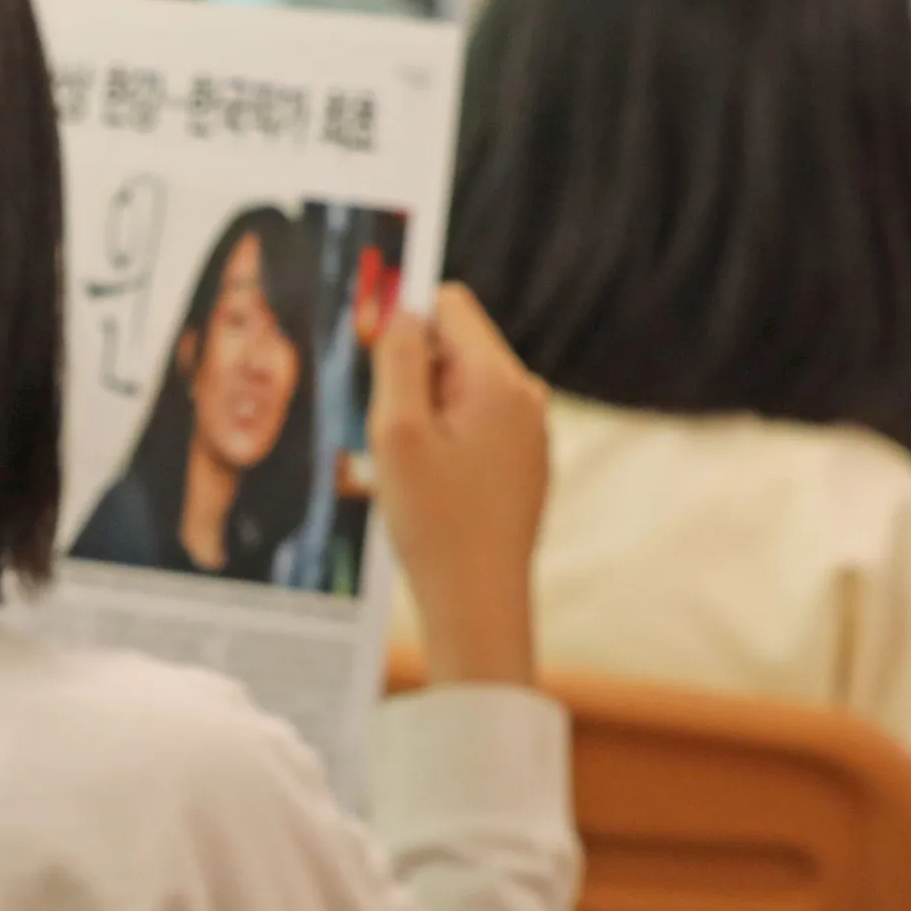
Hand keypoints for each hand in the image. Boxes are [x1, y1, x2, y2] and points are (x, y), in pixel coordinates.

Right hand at [371, 284, 549, 688]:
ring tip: (415, 471)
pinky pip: (477, 425)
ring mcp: (531, 431)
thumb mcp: (397, 433)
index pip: (449, 305)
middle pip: (456, 347)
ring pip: (463, 389)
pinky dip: (447, 443)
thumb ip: (398, 359)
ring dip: (427, 415)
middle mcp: (526, 397)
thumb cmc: (435, 524)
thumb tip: (404, 311)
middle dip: (415, 377)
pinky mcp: (525, 462)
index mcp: (499, 381)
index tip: (378, 368)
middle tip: (394, 437)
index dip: (405, 323)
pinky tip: (436, 491)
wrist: (478, 604)